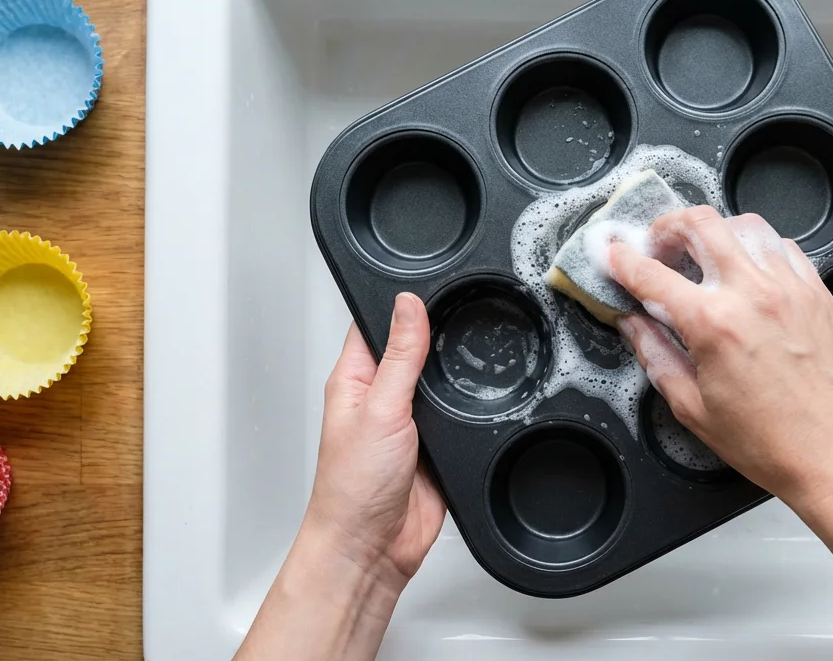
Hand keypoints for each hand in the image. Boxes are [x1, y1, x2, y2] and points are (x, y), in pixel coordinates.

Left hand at [237, 293, 444, 660]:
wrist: (372, 549)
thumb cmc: (352, 488)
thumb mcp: (379, 408)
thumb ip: (399, 355)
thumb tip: (408, 305)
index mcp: (356, 379)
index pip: (377, 324)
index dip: (402, 303)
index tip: (430, 283)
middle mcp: (381, 397)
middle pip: (417, 349)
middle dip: (440, 336)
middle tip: (464, 318)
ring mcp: (411, 423)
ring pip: (442, 382)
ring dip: (457, 377)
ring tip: (474, 359)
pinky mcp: (437, 447)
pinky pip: (459, 417)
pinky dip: (470, 411)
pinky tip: (480, 402)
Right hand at [609, 206, 832, 512]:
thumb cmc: (769, 442)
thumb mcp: (693, 408)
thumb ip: (655, 356)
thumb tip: (632, 324)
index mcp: (713, 324)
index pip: (652, 274)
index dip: (623, 260)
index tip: (613, 254)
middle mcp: (752, 293)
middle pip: (701, 224)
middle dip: (668, 226)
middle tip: (657, 245)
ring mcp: (790, 287)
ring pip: (746, 225)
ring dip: (716, 232)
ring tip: (704, 255)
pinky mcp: (818, 293)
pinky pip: (783, 247)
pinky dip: (758, 248)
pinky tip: (749, 271)